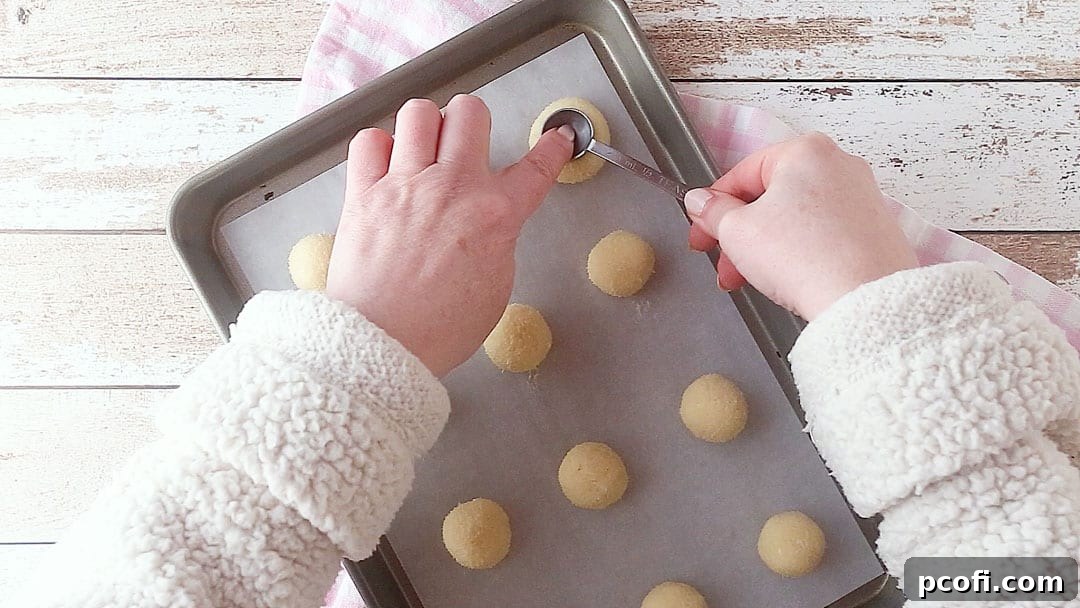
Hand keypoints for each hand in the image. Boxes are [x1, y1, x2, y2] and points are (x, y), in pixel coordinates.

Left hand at [326, 95, 573, 375]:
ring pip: (418, 112)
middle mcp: (451, 187)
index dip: (552, 149)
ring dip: (425, 126)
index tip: (557, 139)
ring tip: (422, 149)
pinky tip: (386, 165)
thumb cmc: (438, 329)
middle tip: (467, 142)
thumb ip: (499, 239)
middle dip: (473, 122)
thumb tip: (493, 219)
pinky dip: (378, 146)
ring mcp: (404, 185)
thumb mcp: (496, 286)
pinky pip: (369, 139)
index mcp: (495, 215)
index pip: (535, 168)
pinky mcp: (363, 192)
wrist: (383, 344)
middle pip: (470, 112)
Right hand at [683, 132, 917, 319]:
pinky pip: (823, 233)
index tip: (700, 230)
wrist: (864, 299)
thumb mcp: (737, 231)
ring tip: (752, 279)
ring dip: (765, 247)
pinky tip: (789, 279)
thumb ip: (713, 212)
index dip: (712, 207)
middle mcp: (839, 164)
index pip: (741, 174)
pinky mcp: (875, 228)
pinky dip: (800, 252)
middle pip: (770, 197)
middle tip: (724, 264)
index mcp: (805, 151)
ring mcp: (861, 196)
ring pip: (796, 217)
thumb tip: (701, 202)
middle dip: (740, 235)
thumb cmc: (805, 256)